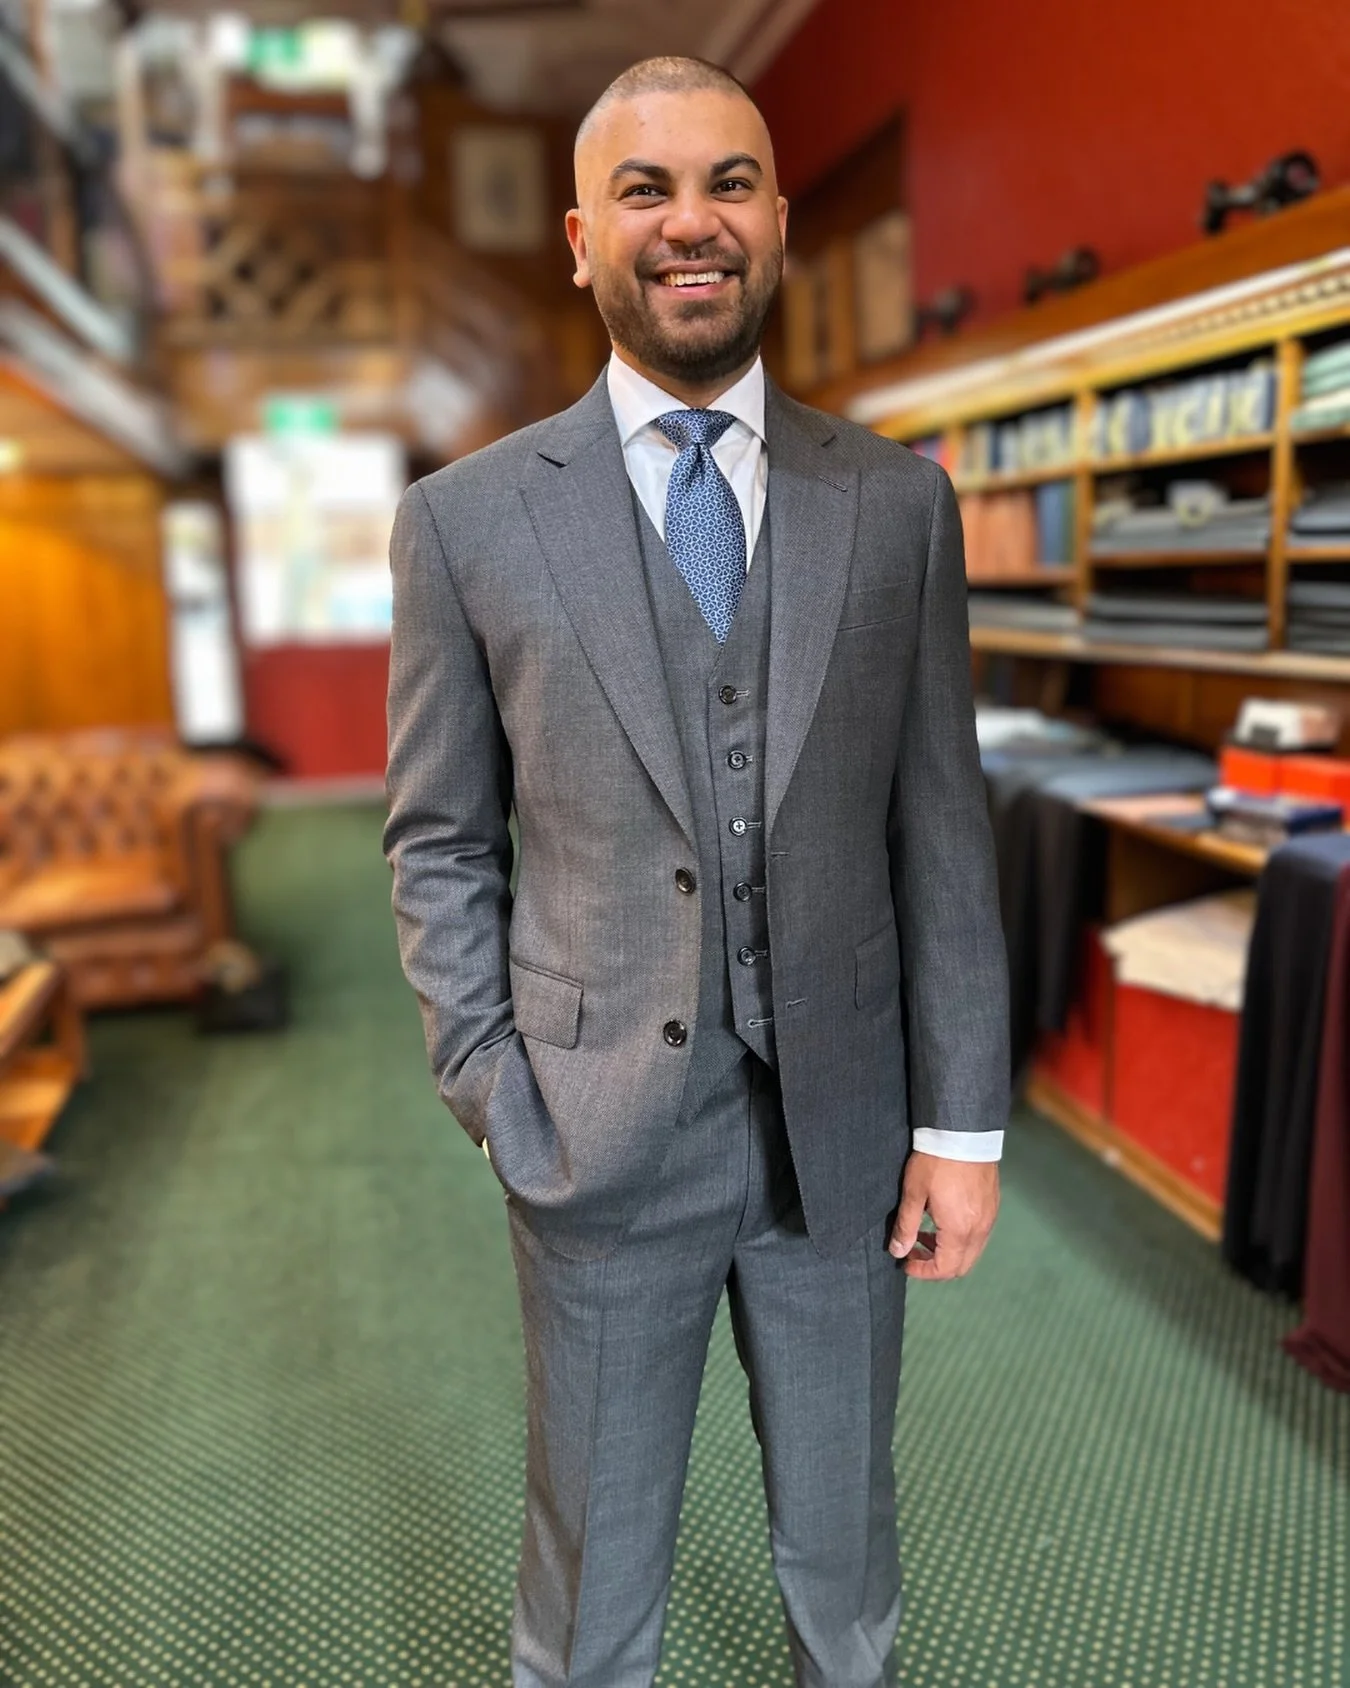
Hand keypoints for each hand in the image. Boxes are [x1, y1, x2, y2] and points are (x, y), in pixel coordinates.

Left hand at [888, 1153, 999, 1279]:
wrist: (963, 1131)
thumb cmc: (936, 1161)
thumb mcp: (914, 1193)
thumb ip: (906, 1226)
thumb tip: (897, 1252)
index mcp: (959, 1230)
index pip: (944, 1269)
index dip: (923, 1272)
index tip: (906, 1264)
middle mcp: (979, 1229)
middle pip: (961, 1266)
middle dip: (936, 1265)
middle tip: (914, 1252)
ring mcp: (989, 1218)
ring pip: (971, 1251)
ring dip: (948, 1252)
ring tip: (924, 1235)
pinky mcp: (992, 1205)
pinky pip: (979, 1235)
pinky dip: (960, 1238)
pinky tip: (942, 1220)